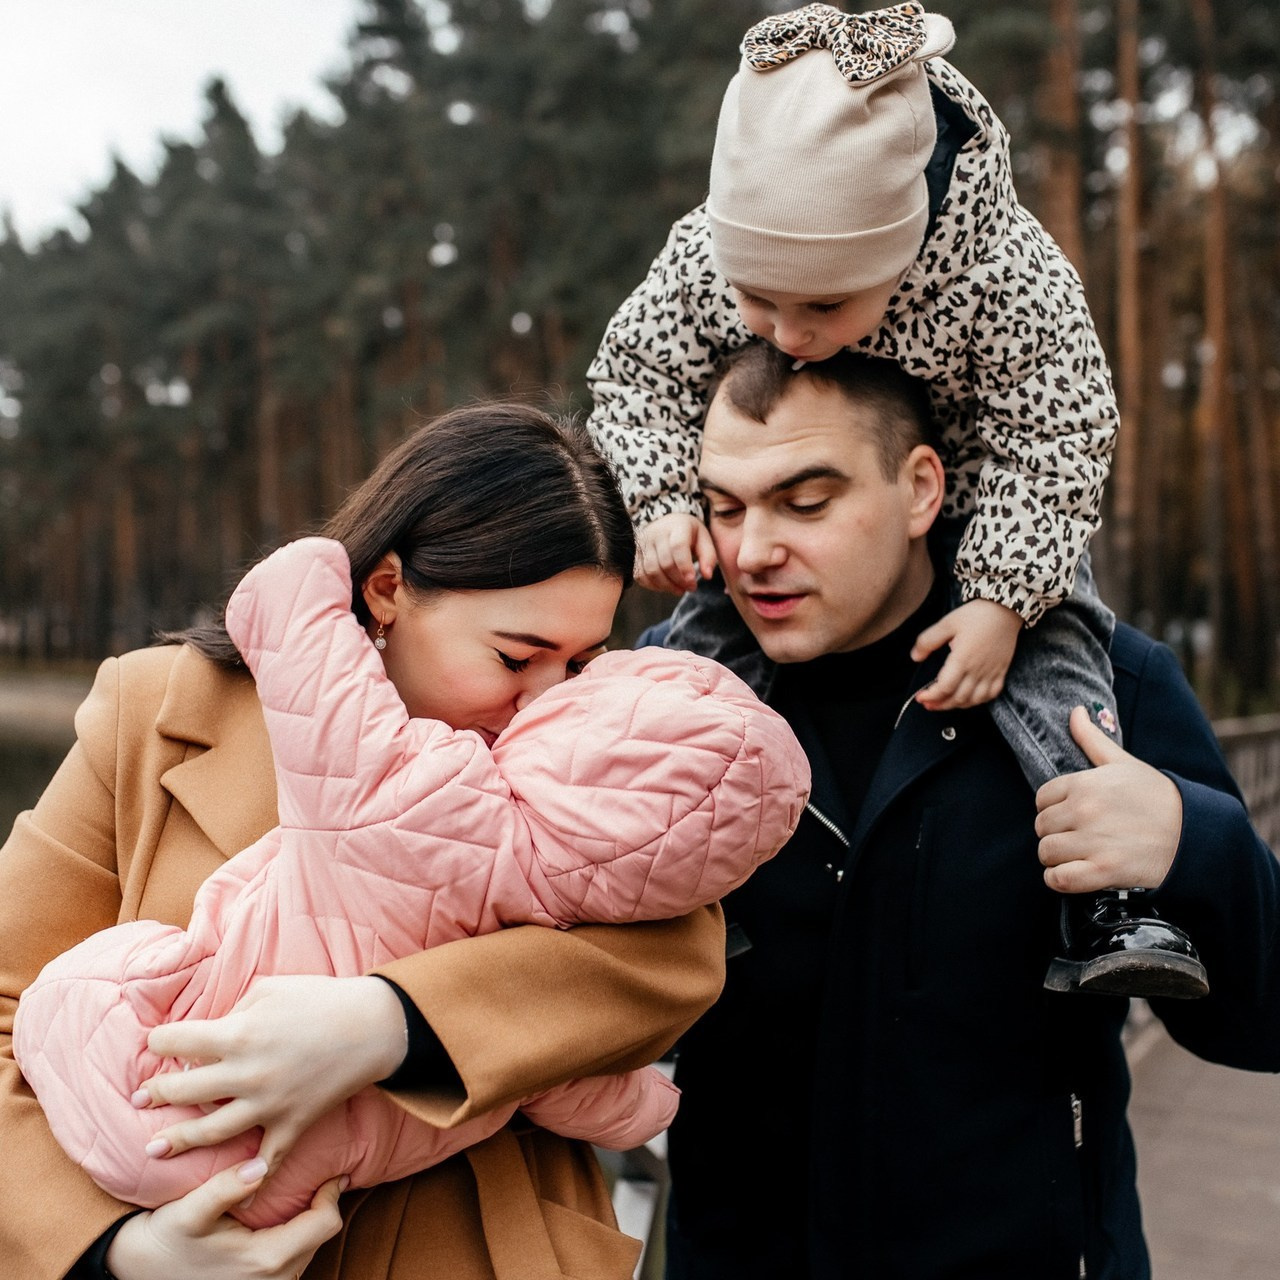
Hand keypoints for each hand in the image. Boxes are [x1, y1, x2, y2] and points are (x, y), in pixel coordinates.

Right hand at [106, 1161, 344, 1279]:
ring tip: (304, 1192)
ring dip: (309, 1222)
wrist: (139, 1271)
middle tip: (322, 1174)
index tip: (335, 1168)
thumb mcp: (190, 1211)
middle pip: (321, 1236)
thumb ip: (225, 1188)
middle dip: (324, 1204)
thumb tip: (260, 1166)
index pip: (325, 1223)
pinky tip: (284, 1216)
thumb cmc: (166, 1239)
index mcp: (266, 1260)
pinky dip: (296, 1236)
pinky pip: (294, 1260)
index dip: (333, 1193)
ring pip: (309, 1249)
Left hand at [135, 975, 405, 1175]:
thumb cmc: (321, 998)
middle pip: (184, 1089)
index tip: (156, 1043)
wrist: (373, 1026)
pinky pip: (267, 1159)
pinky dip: (250, 1179)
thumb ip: (234, 1011)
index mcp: (238, 1034)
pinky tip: (233, 1189)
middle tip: (141, 1098)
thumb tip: (210, 1033)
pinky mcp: (292, 1123)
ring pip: (210, 1131)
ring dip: (177, 1140)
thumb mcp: (270, 989)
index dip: (160, 1041)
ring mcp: (268, 1104)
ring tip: (154, 1148)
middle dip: (156, 1093)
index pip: (177, 1041)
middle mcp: (246, 1074)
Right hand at [635, 513, 716, 594]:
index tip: (692, 581)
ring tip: (680, 589)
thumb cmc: (688, 533)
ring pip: (651, 571)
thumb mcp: (703, 538)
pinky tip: (666, 587)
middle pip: (665, 562)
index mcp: (677, 526)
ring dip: (667, 586)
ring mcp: (643, 544)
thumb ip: (708, 556)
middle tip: (691, 587)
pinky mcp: (635, 555)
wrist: (665, 520)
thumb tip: (707, 576)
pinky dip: (653, 586)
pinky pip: (640, 575)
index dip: (684, 566)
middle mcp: (656, 533)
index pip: (678, 546)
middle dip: (679, 580)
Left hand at [912, 599, 1021, 709]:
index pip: (945, 687)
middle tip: (928, 704)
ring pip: (974, 700)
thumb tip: (915, 657)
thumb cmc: (975, 615)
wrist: (1005, 609)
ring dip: (957, 705)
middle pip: (958, 697)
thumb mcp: (947, 623)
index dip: (931, 696)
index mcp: (962, 659)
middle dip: (940, 704)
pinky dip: (978, 701)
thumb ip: (928, 641)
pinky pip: (991, 694)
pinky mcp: (1001, 671)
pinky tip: (968, 698)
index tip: (920, 697)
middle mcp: (978, 670)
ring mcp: (991, 672)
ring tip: (944, 703)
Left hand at [1035, 706, 1182, 892]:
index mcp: (1084, 784)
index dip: (1053, 807)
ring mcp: (1092, 842)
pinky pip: (1058, 879)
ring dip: (1056, 857)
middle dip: (1055, 832)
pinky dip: (1058, 879)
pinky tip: (1072, 873)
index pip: (1042, 798)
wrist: (1193, 833)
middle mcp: (1084, 811)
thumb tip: (1076, 711)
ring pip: (1046, 852)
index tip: (1071, 813)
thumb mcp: (1123, 763)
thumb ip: (1092, 739)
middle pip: (1041, 826)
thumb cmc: (1156, 796)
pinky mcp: (1103, 871)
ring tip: (1077, 855)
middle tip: (1077, 835)